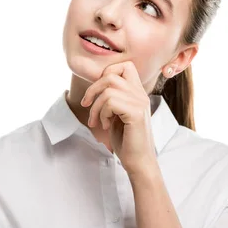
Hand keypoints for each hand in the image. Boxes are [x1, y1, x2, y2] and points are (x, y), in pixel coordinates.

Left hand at [81, 61, 157, 176]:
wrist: (138, 162)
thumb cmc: (126, 140)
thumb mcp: (116, 113)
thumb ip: (112, 97)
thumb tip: (96, 84)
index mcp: (138, 92)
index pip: (125, 66)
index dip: (107, 74)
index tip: (98, 92)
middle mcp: (141, 94)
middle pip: (111, 74)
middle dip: (93, 89)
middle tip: (87, 105)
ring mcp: (140, 102)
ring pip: (108, 89)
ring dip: (96, 106)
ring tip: (98, 120)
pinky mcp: (136, 113)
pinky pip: (111, 102)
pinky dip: (102, 114)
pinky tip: (106, 125)